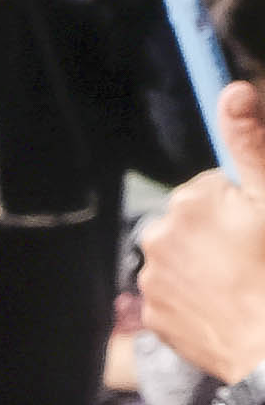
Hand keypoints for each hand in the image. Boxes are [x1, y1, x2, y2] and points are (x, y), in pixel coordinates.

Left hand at [152, 120, 264, 382]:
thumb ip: (252, 143)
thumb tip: (232, 90)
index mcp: (189, 201)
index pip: (215, 184)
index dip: (245, 200)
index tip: (259, 223)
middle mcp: (157, 235)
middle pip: (194, 217)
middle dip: (221, 227)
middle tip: (254, 254)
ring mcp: (150, 278)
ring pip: (183, 253)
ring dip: (207, 260)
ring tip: (241, 280)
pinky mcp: (151, 314)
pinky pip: (174, 289)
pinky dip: (195, 292)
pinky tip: (223, 302)